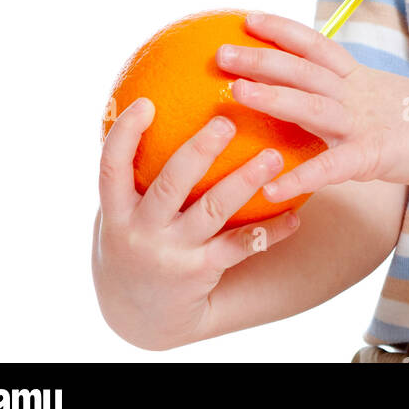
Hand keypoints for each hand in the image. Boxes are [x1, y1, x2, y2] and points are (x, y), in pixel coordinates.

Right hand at [92, 98, 299, 349]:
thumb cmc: (139, 236)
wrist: (140, 313)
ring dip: (244, 182)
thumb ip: (136, 165)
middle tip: (227, 120)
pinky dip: (270, 230)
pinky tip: (296, 214)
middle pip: (170, 184)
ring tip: (274, 157)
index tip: (146, 102)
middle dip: (198, 152)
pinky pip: (241, 247)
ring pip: (212, 212)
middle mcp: (140, 230)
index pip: (112, 167)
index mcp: (117, 209)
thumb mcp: (125, 208)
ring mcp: (170, 253)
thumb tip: (154, 95)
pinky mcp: (200, 272)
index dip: (126, 135)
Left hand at [215, 11, 408, 196]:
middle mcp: (357, 93)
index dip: (280, 30)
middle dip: (260, 56)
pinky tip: (273, 188)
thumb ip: (352, 100)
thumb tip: (321, 100)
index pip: (314, 45)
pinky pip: (334, 165)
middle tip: (219, 50)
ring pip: (312, 104)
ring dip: (272, 95)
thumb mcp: (384, 101)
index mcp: (359, 79)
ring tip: (235, 93)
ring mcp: (366, 122)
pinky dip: (303, 175)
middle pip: (303, 68)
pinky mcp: (378, 154)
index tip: (247, 17)